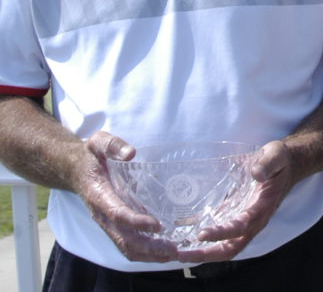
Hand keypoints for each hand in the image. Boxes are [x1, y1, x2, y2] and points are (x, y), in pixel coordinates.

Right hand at [82, 131, 177, 261]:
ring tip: (173, 254)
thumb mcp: (98, 142)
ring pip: (125, 246)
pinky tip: (165, 250)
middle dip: (147, 246)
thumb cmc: (91, 155)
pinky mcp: (115, 224)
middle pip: (123, 239)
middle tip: (173, 249)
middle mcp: (102, 214)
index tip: (156, 225)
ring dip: (148, 254)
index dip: (136, 222)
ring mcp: (108, 222)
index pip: (117, 214)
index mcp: (98, 194)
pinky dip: (145, 251)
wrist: (75, 169)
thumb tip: (131, 153)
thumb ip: (113, 145)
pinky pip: (128, 243)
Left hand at [177, 140, 295, 263]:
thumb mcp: (275, 156)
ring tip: (178, 249)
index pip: (241, 227)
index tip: (202, 234)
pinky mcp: (237, 213)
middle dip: (207, 254)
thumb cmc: (280, 160)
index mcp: (263, 208)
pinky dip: (203, 235)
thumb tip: (256, 174)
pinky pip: (220, 231)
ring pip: (225, 244)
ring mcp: (245, 219)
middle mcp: (253, 220)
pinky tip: (183, 231)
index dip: (222, 233)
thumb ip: (266, 164)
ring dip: (203, 250)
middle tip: (182, 254)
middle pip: (231, 247)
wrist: (287, 163)